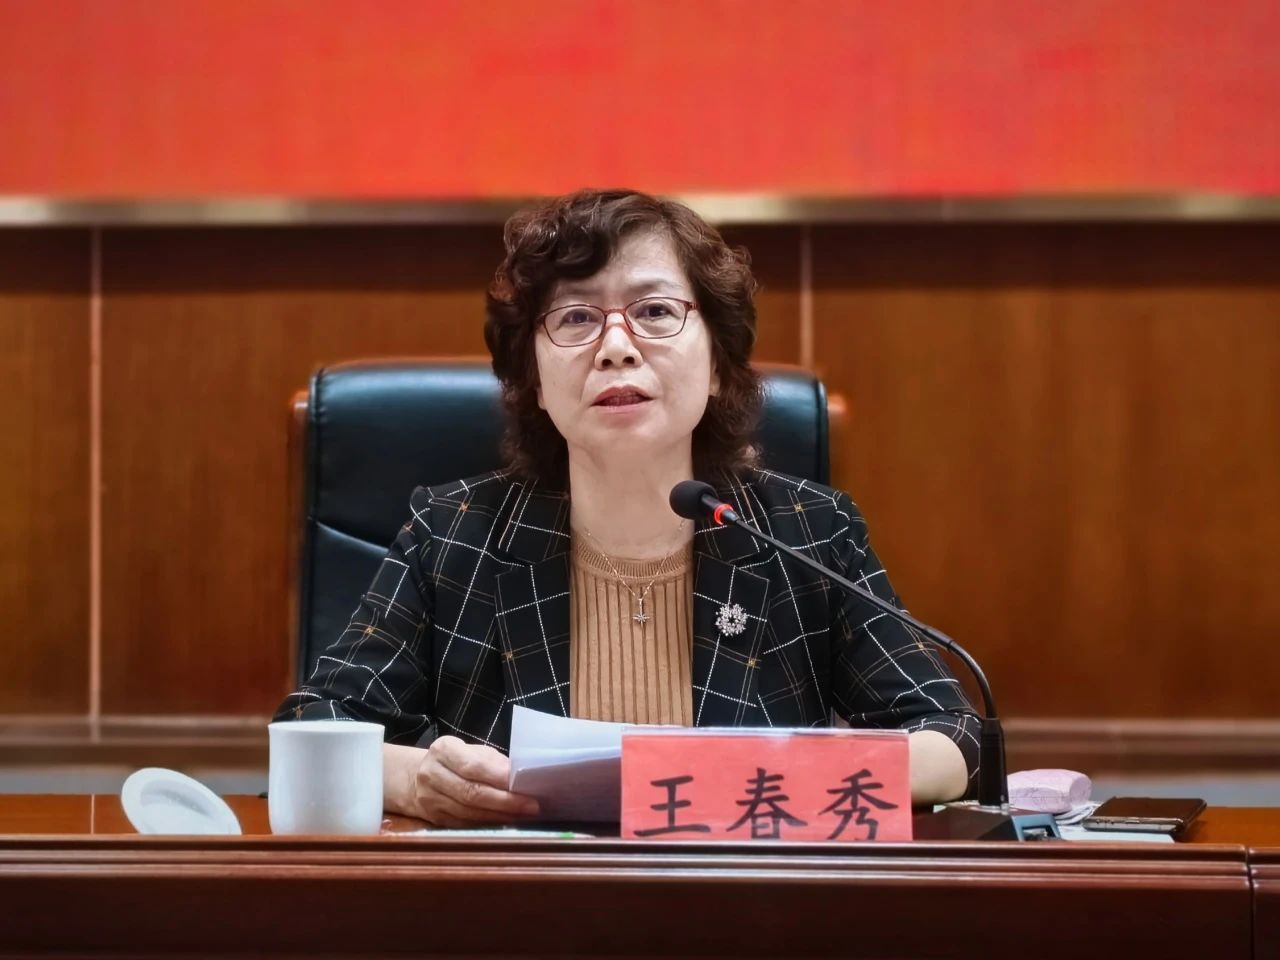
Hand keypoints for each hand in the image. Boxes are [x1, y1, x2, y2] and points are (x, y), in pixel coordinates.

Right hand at [408, 735, 539, 826]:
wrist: (417, 778)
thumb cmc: (455, 761)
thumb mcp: (471, 751)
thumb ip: (493, 762)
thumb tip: (518, 776)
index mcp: (443, 750)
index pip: (472, 766)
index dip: (498, 777)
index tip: (522, 784)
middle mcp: (431, 774)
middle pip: (471, 792)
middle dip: (505, 801)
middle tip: (531, 805)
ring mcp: (430, 799)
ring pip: (469, 812)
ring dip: (500, 816)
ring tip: (524, 816)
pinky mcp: (435, 819)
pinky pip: (465, 824)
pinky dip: (489, 824)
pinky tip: (507, 823)